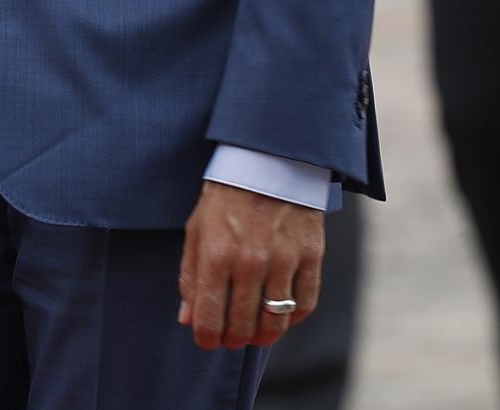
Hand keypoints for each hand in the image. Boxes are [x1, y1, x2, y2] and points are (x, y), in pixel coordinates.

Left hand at [178, 182, 323, 350]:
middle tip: (230, 337)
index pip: (209, 318)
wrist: (267, 160)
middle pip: (242, 326)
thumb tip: (188, 319)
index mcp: (216, 254)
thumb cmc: (225, 197)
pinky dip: (292, 320)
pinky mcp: (310, 257)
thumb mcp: (197, 229)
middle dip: (232, 339)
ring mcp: (283, 261)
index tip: (206, 340)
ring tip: (254, 332)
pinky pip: (304, 306)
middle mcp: (249, 261)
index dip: (206, 338)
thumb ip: (191, 275)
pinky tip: (280, 316)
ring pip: (275, 323)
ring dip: (262, 336)